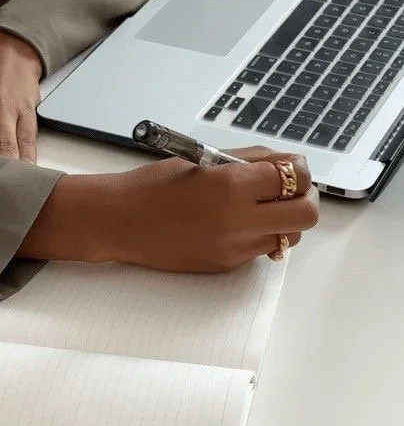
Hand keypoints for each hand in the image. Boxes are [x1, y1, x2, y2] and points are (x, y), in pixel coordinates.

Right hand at [103, 146, 318, 272]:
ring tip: (262, 206)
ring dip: (286, 218)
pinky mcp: (226, 265)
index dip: (299, 168)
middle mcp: (238, 220)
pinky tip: (237, 222)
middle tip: (292, 189)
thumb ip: (249, 160)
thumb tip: (286, 162)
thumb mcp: (203, 161)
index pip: (293, 176)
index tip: (292, 166)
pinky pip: (261, 249)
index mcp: (231, 186)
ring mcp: (234, 248)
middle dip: (306, 197)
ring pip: (289, 236)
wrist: (120, 222)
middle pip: (306, 214)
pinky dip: (260, 233)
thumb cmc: (155, 185)